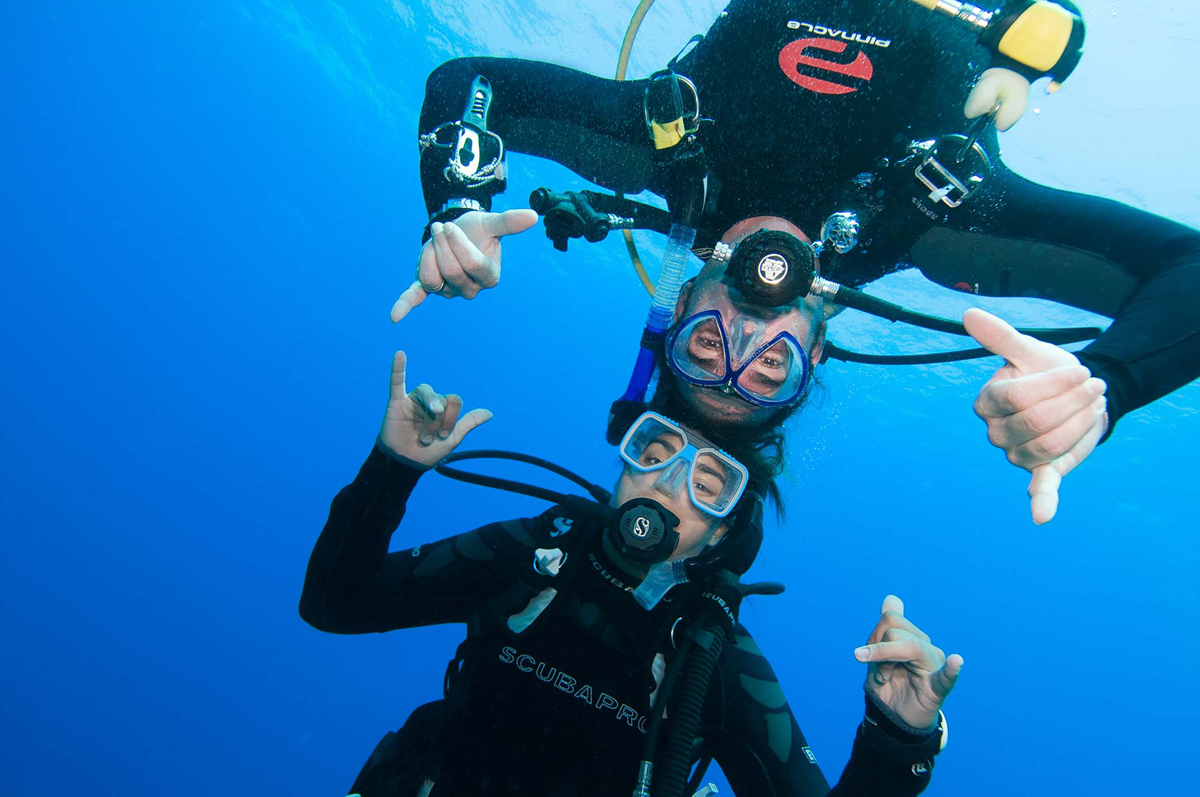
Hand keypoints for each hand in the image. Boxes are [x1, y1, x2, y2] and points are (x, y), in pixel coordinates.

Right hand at [378, 351, 492, 467]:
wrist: (406, 463)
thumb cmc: (429, 451)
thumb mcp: (453, 438)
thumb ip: (469, 423)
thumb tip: (490, 413)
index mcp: (443, 407)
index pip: (455, 400)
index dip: (452, 419)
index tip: (443, 437)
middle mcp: (429, 401)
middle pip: (441, 398)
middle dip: (439, 421)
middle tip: (430, 439)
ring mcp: (413, 400)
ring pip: (426, 393)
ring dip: (429, 416)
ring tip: (425, 435)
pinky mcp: (396, 403)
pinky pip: (396, 382)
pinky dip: (398, 368)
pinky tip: (400, 355)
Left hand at [391, 209, 538, 321]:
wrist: (456, 231)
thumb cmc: (476, 230)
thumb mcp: (490, 223)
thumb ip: (509, 223)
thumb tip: (533, 215)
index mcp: (489, 276)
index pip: (472, 265)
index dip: (458, 243)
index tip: (450, 227)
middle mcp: (470, 289)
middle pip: (451, 271)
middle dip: (441, 245)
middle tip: (439, 229)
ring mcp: (448, 290)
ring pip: (432, 279)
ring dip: (427, 255)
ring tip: (433, 242)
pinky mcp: (428, 288)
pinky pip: (416, 298)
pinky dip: (404, 306)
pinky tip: (395, 316)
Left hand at [854, 595, 961, 731]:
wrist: (894, 716)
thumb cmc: (890, 682)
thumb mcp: (879, 655)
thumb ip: (886, 628)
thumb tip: (892, 598)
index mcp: (915, 638)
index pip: (891, 618)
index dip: (874, 635)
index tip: (866, 654)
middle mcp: (928, 648)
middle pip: (895, 630)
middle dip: (877, 650)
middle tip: (878, 671)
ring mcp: (936, 666)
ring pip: (908, 646)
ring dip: (884, 664)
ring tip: (886, 679)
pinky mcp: (939, 689)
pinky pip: (947, 677)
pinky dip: (951, 669)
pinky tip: (956, 661)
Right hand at [964, 308, 1108, 524]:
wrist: (1075, 392)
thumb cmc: (1045, 370)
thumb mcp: (1028, 352)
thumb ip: (1000, 338)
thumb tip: (969, 314)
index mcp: (988, 402)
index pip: (1019, 397)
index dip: (1055, 384)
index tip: (1082, 370)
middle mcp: (997, 432)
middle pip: (1037, 422)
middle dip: (1073, 402)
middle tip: (1095, 385)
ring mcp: (1018, 453)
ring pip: (1050, 444)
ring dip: (1081, 423)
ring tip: (1095, 403)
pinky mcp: (1042, 470)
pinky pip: (1039, 487)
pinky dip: (1042, 502)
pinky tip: (1043, 516)